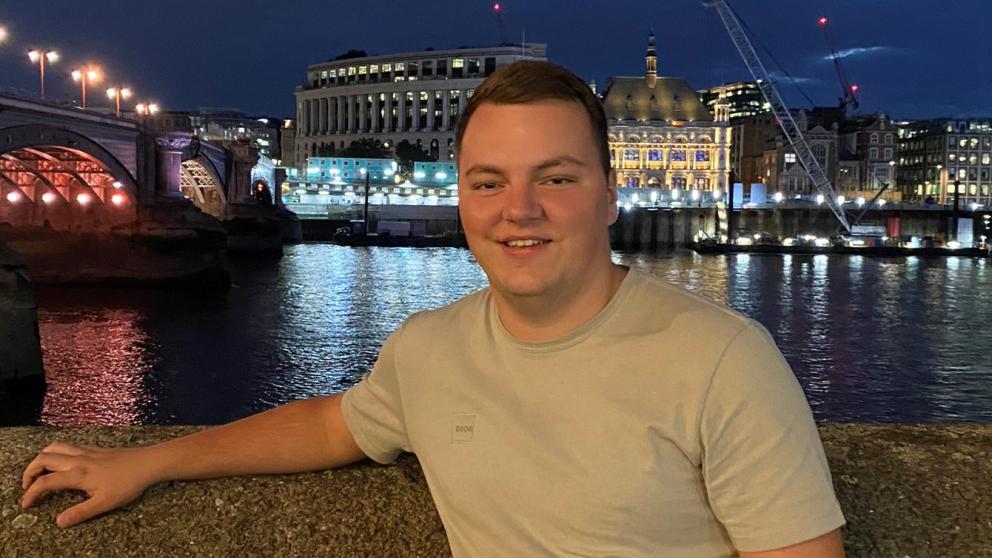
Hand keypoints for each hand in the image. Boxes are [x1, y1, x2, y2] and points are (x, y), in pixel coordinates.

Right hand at [21, 441, 160, 527]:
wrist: (148, 463)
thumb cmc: (129, 483)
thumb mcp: (105, 503)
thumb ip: (80, 513)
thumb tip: (59, 522)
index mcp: (78, 474)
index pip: (45, 482)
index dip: (31, 493)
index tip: (26, 504)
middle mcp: (78, 459)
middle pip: (43, 458)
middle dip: (29, 472)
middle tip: (27, 487)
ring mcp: (86, 451)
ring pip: (54, 447)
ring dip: (41, 458)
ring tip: (39, 473)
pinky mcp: (94, 448)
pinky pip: (68, 445)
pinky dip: (56, 452)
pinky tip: (62, 463)